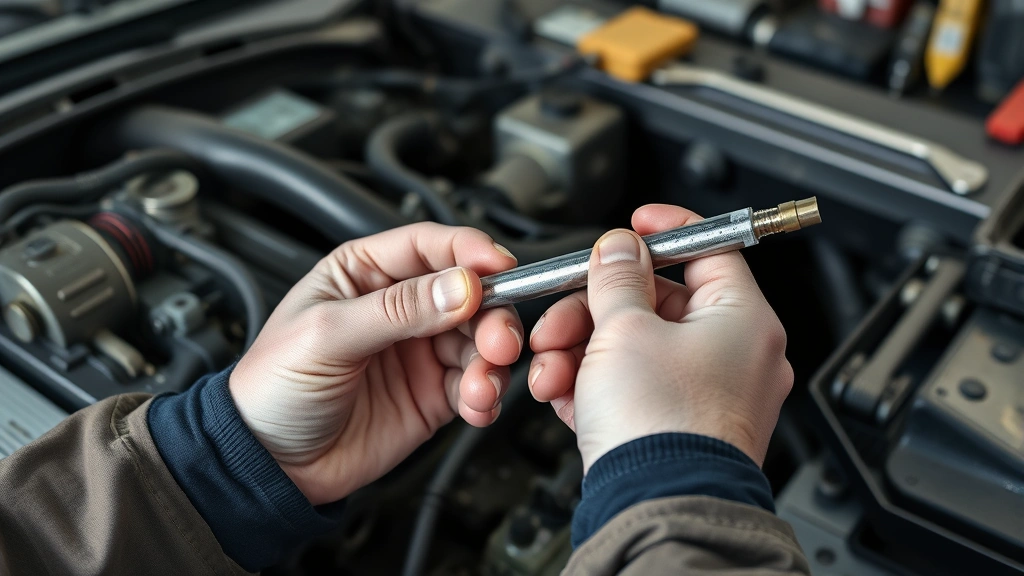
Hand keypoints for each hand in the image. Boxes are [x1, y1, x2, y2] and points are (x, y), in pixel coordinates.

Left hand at [229, 223, 522, 504]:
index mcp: (365, 273)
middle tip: (497, 341)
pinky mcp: (433, 394)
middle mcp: (399, 307)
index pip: (429, 247)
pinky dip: (486, 395)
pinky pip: (476, 385)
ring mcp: (419, 351)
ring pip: (480, 340)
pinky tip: (477, 406)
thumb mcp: (327, 336)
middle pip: (469, 293)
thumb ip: (397, 309)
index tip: (500, 269)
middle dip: (492, 315)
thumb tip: (460, 286)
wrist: (267, 465)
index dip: (469, 252)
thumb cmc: (271, 388)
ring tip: (481, 385)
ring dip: (492, 362)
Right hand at [528, 204, 793, 471]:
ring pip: (635, 348)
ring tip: (549, 366)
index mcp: (741, 319)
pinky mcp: (678, 427)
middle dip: (593, 309)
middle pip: (656, 303)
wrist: (657, 508)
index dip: (663, 232)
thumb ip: (616, 278)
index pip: (708, 249)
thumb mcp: (624, 329)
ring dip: (581, 350)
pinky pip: (633, 388)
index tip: (632, 225)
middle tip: (561, 315)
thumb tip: (619, 248)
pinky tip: (562, 392)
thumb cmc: (660, 425)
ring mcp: (707, 395)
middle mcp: (734, 356)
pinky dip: (594, 385)